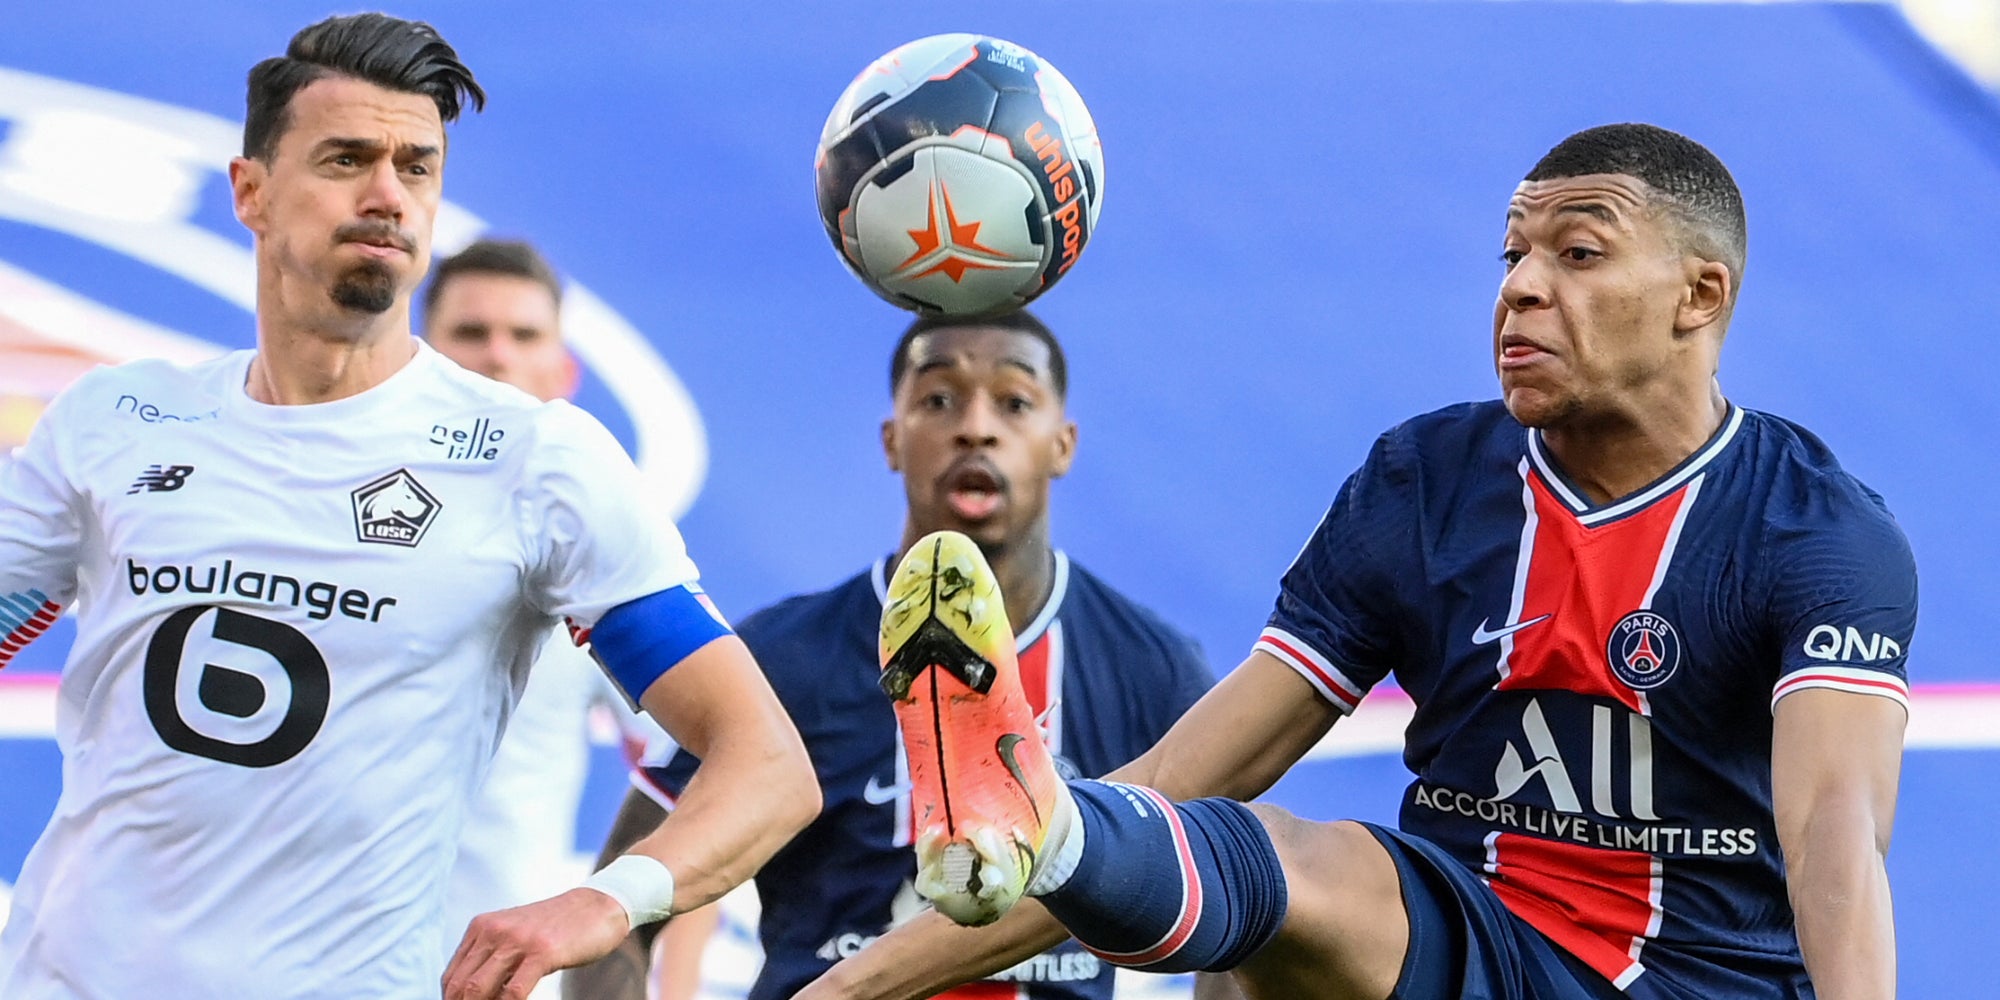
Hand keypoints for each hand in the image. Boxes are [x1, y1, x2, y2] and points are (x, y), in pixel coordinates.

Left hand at [442, 887, 629, 999]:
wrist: (597, 906)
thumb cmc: (556, 928)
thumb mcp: (514, 934)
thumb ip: (492, 957)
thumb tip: (472, 995)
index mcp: (481, 927)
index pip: (451, 977)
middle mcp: (493, 930)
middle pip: (460, 986)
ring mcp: (517, 940)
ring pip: (478, 990)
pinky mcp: (542, 952)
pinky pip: (514, 992)